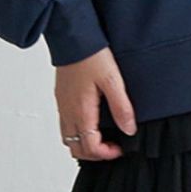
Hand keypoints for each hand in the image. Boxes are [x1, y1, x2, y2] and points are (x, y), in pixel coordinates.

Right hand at [54, 46, 136, 160]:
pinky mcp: (61, 98)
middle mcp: (68, 112)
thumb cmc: (90, 55)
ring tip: (102, 137)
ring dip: (84, 144)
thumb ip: (121, 107)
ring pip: (68, 138)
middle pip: (75, 148)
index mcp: (81, 111)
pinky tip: (91, 122)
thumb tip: (129, 129)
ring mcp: (63, 106)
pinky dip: (77, 132)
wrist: (72, 37)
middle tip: (112, 146)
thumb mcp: (113, 80)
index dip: (106, 154)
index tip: (120, 149)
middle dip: (94, 153)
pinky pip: (65, 125)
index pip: (89, 147)